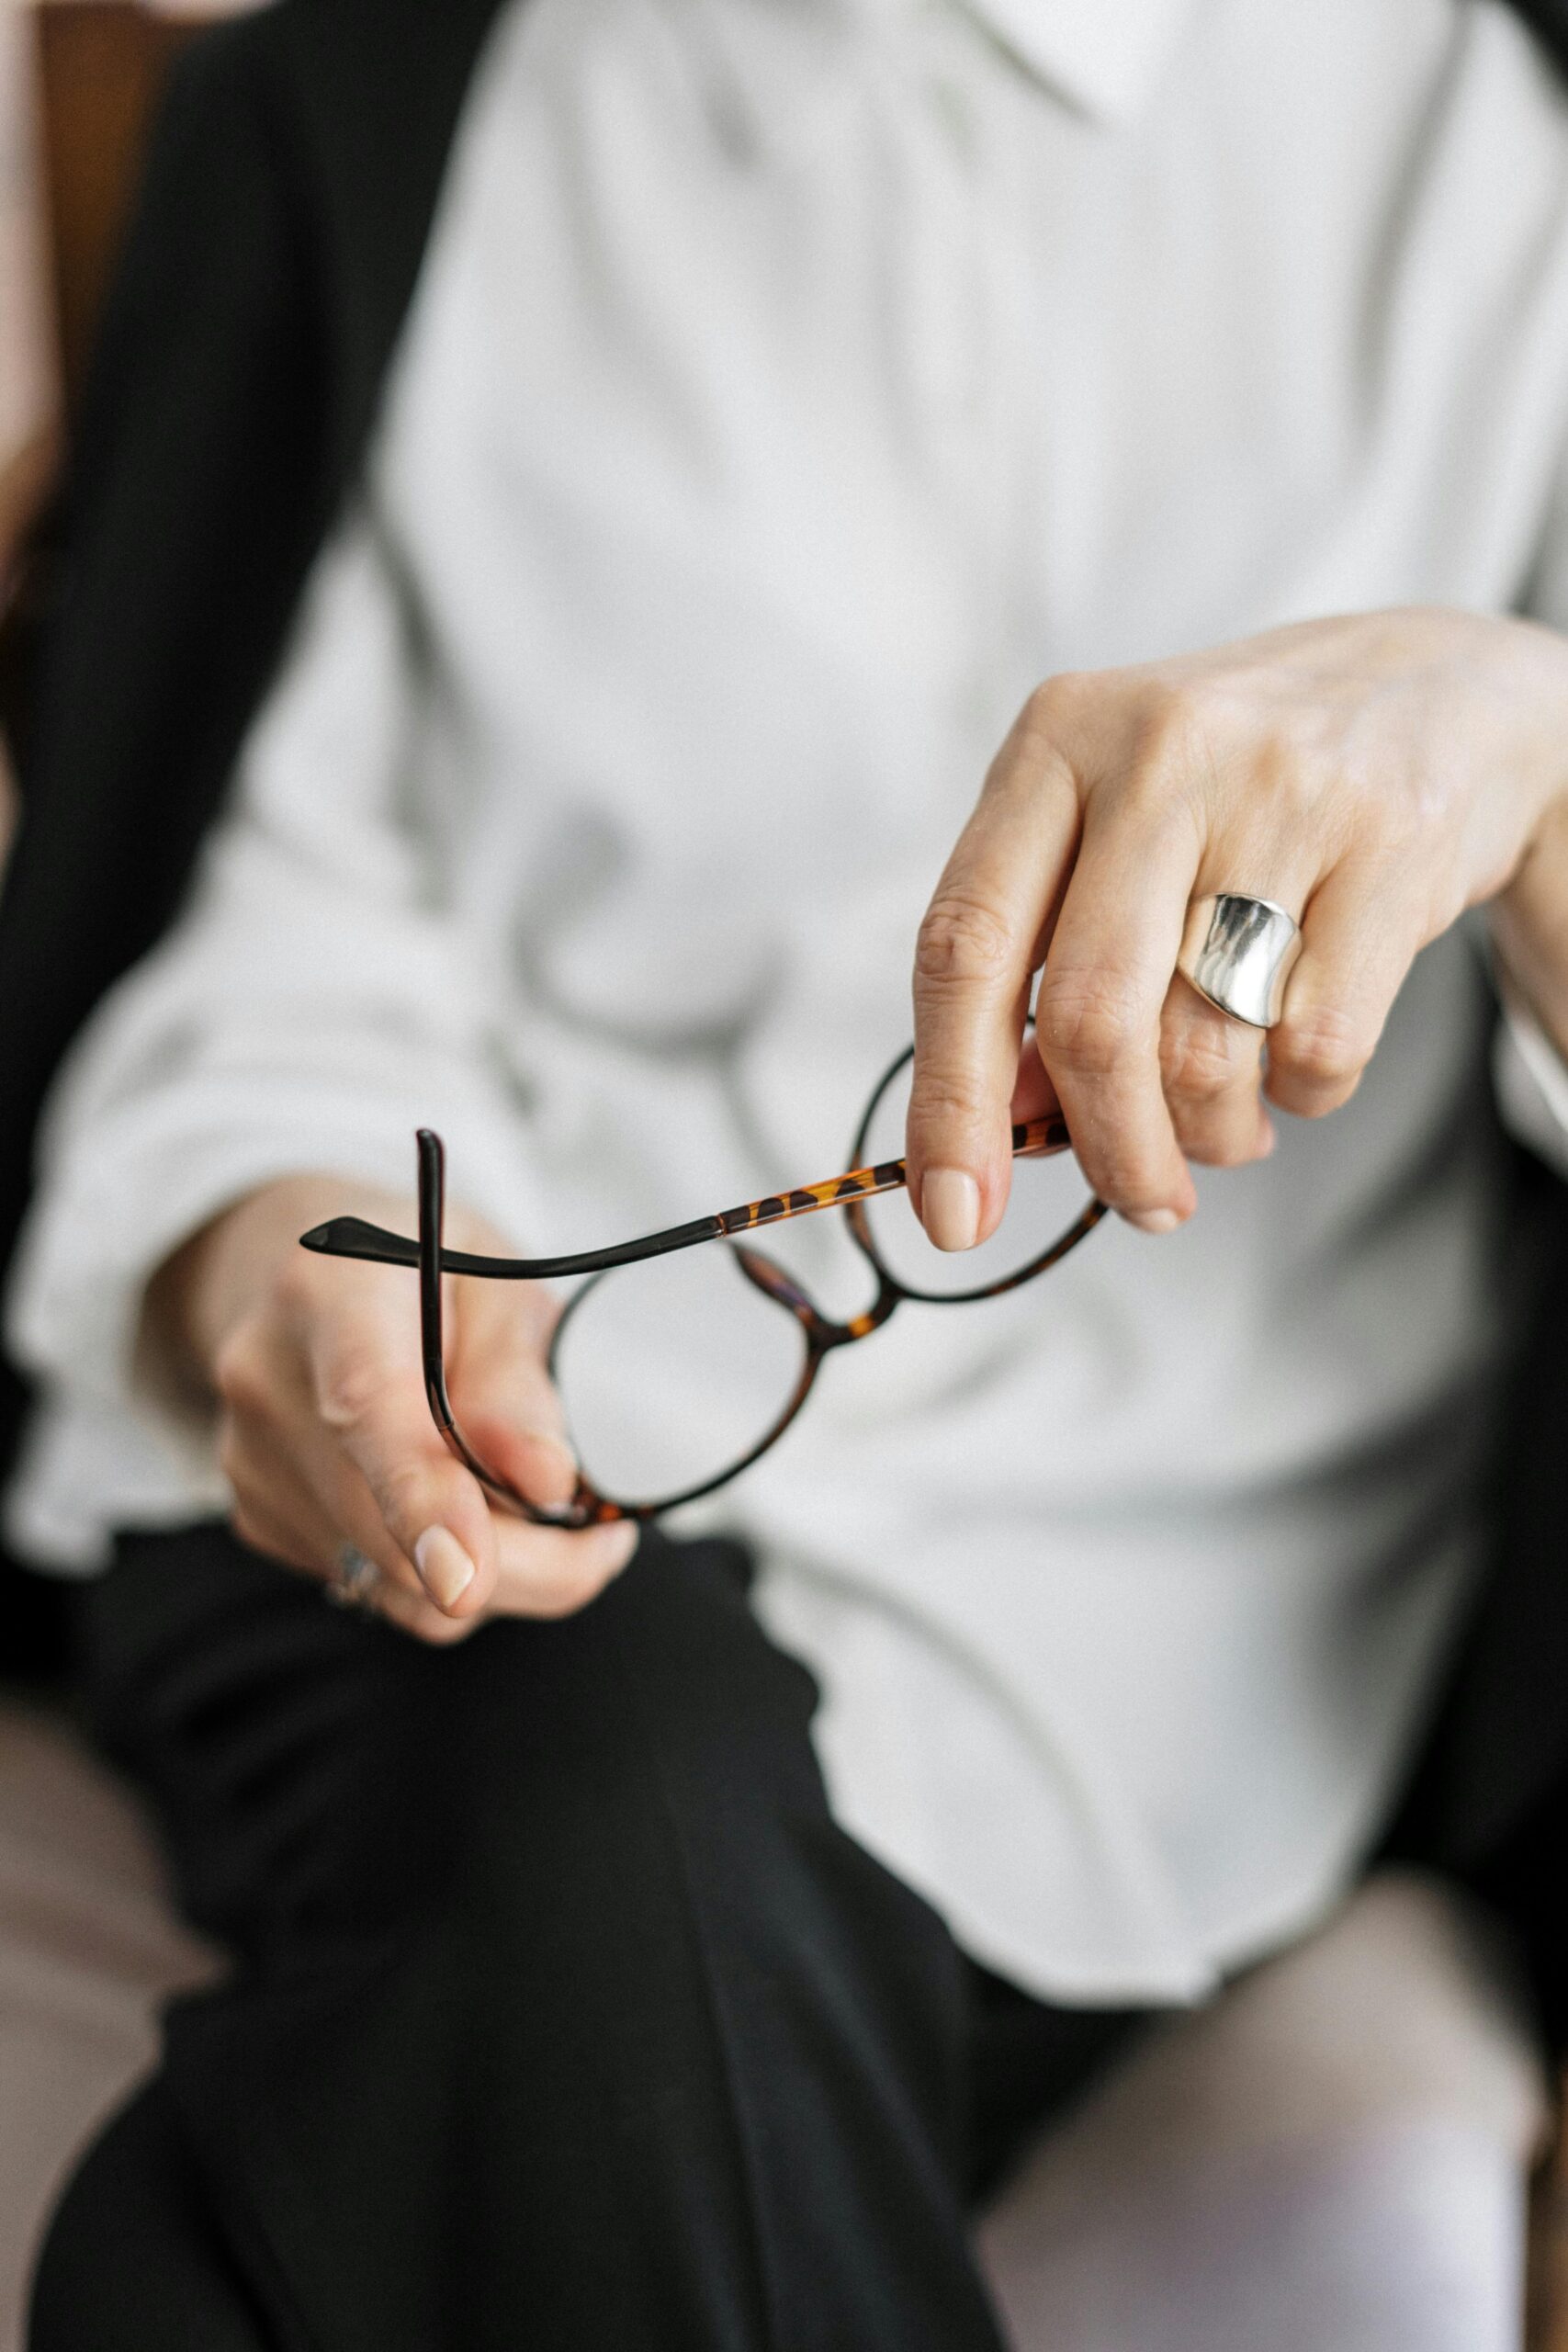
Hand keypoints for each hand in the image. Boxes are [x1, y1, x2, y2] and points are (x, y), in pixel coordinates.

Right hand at [146, 1176, 636, 1641]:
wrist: (313, 1284)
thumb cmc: (428, 1276)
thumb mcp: (501, 1288)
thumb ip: (518, 1381)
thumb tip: (546, 1482)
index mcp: (332, 1295)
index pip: (367, 1407)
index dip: (420, 1498)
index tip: (466, 1579)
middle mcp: (270, 1383)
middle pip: (390, 1527)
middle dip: (521, 1561)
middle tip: (601, 1537)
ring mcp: (254, 1461)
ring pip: (392, 1584)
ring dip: (489, 1574)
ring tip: (531, 1506)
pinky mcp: (260, 1518)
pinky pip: (373, 1588)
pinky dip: (436, 1573)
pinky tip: (457, 1507)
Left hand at [907, 608, 1567, 1241]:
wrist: (1431, 689)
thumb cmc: (1231, 792)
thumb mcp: (1110, 834)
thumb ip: (1039, 961)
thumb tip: (1005, 1126)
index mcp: (1055, 742)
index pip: (963, 947)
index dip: (949, 1102)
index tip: (954, 1217)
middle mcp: (1156, 753)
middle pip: (1090, 1020)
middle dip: (1108, 1151)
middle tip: (1142, 1204)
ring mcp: (1279, 790)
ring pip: (1203, 1048)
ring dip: (1208, 1134)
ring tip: (1227, 1126)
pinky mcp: (1388, 842)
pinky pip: (1316, 1048)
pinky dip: (1300, 1098)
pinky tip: (1296, 1064)